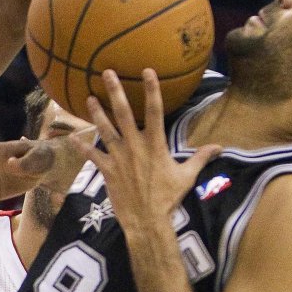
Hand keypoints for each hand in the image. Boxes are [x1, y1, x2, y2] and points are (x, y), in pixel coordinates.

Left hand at [72, 69, 219, 231]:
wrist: (147, 220)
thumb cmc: (168, 197)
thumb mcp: (187, 176)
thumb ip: (200, 157)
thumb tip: (219, 146)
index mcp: (155, 144)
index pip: (155, 111)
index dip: (151, 90)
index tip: (147, 71)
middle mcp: (135, 146)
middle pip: (123, 113)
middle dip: (115, 92)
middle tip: (106, 73)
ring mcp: (119, 157)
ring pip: (105, 130)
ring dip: (96, 113)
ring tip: (88, 97)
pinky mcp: (107, 170)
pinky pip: (93, 156)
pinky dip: (82, 147)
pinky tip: (72, 138)